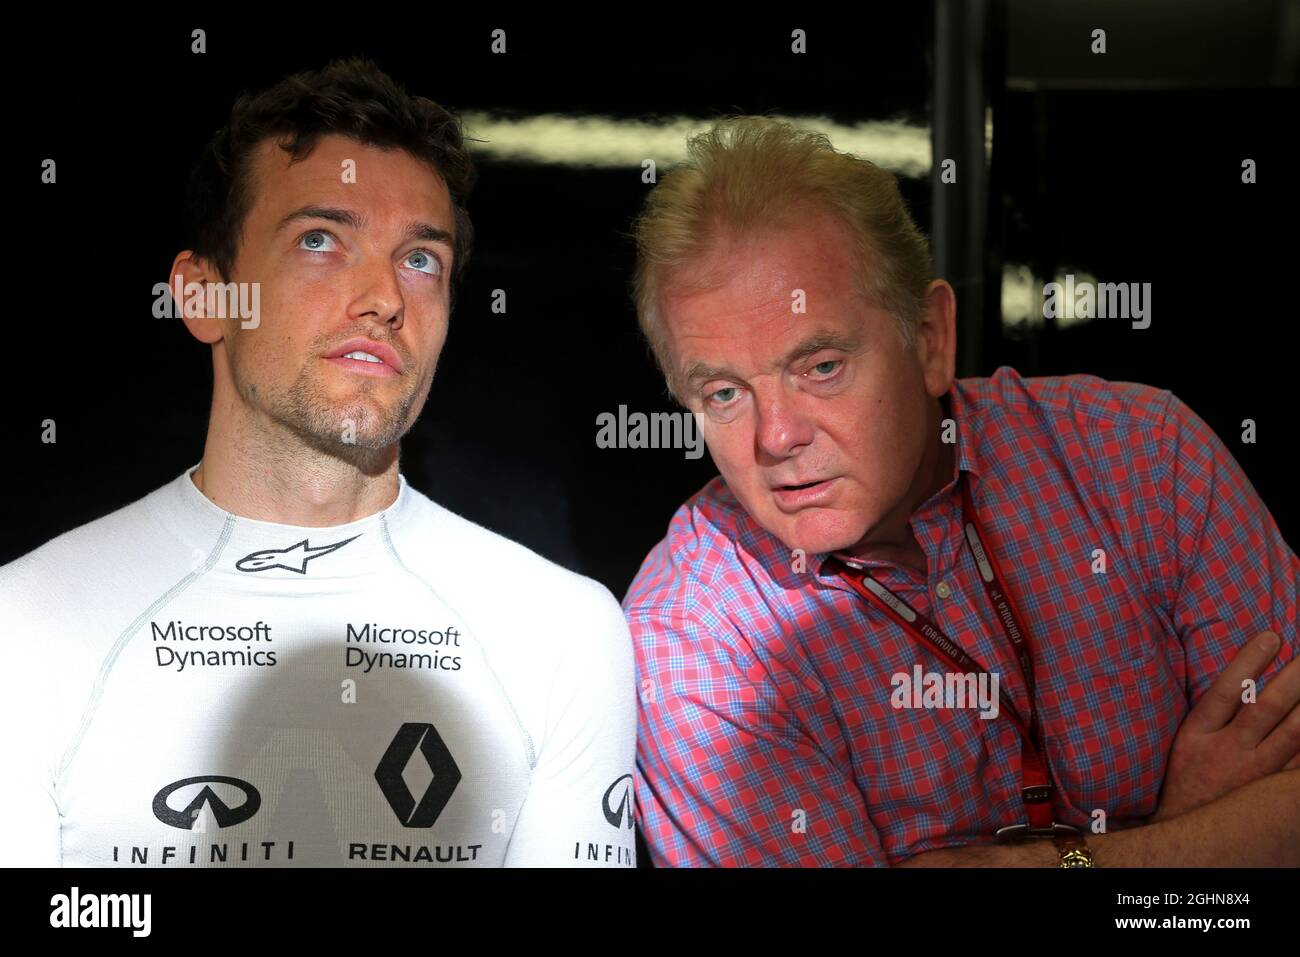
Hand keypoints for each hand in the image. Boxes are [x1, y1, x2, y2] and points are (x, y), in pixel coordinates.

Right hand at [1151, 630, 1299, 821]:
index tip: (1271, 636)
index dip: (1249, 661)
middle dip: (1294, 677)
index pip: (1225, 690)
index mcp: (1198, 735)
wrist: (1187, 831)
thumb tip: (1242, 680)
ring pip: (1293, 734)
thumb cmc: (1185, 779)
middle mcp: (1228, 751)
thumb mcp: (1185, 742)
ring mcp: (1254, 773)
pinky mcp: (1273, 791)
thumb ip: (1210, 713)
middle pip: (1267, 707)